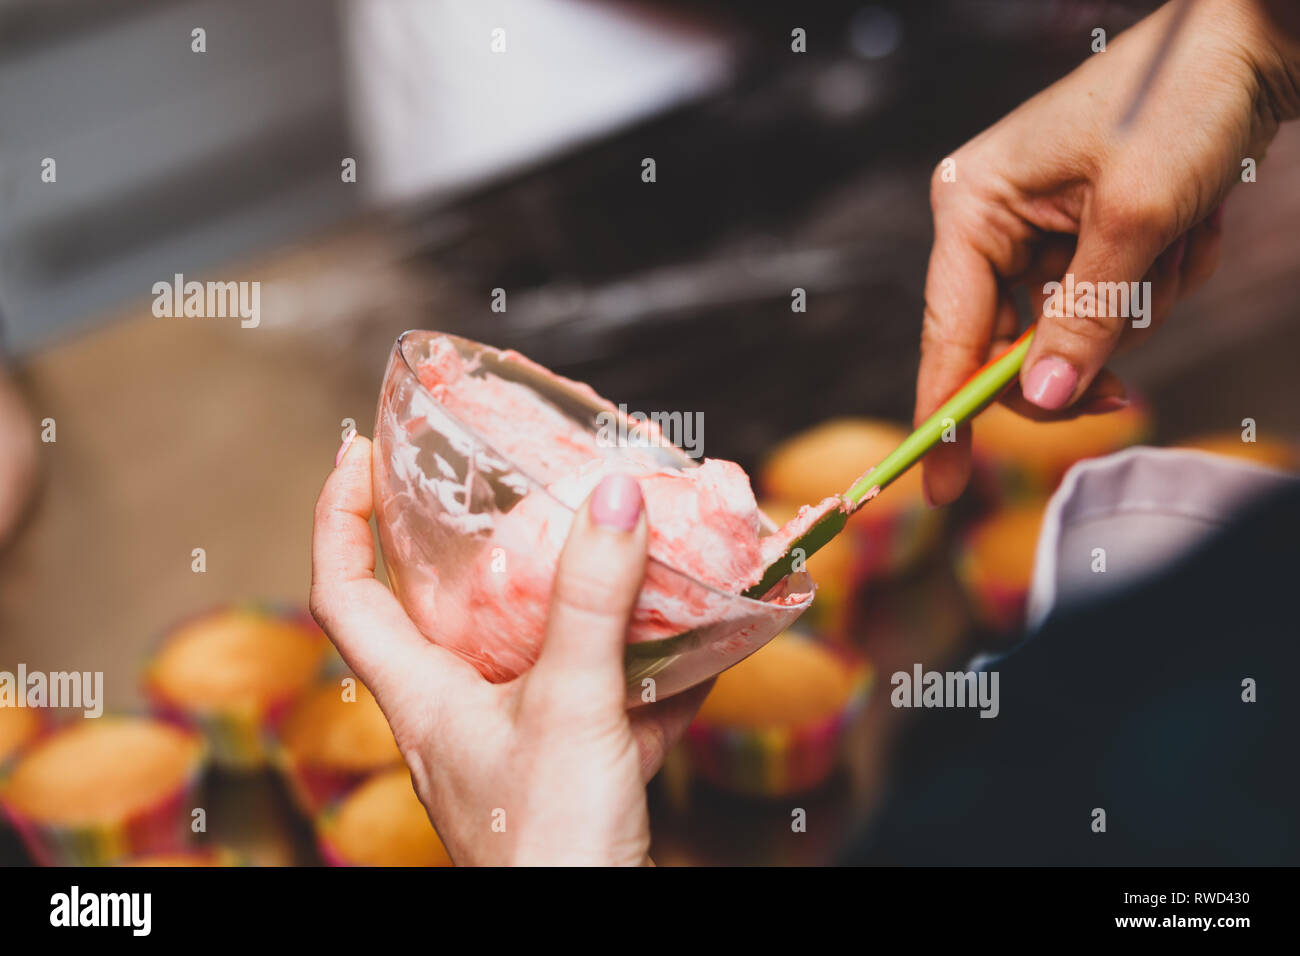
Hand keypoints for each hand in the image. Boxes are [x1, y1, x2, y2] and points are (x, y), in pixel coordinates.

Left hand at [310, 433, 708, 865]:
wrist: (585, 939)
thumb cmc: (548, 847)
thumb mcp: (571, 708)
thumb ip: (591, 602)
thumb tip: (612, 498)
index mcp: (423, 695)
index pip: (345, 593)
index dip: (337, 517)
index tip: (359, 452)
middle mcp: (459, 712)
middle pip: (441, 611)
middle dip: (471, 542)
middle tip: (507, 482)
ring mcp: (517, 742)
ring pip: (534, 649)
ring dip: (576, 598)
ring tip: (617, 543)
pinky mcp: (572, 769)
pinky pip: (605, 696)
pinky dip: (645, 666)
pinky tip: (697, 640)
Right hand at [916, 0, 1299, 505]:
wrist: (1255, 39)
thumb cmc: (1183, 100)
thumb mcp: (1136, 220)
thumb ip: (1085, 319)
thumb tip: (1046, 403)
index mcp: (974, 204)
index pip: (949, 331)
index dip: (945, 414)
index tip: (936, 486)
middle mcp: (992, 220)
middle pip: (1010, 345)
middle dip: (1080, 356)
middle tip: (1123, 397)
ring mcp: (1037, 228)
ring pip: (1072, 328)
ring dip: (1141, 304)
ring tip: (1182, 242)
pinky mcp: (1082, 233)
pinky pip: (1110, 301)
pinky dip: (1159, 283)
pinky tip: (1192, 230)